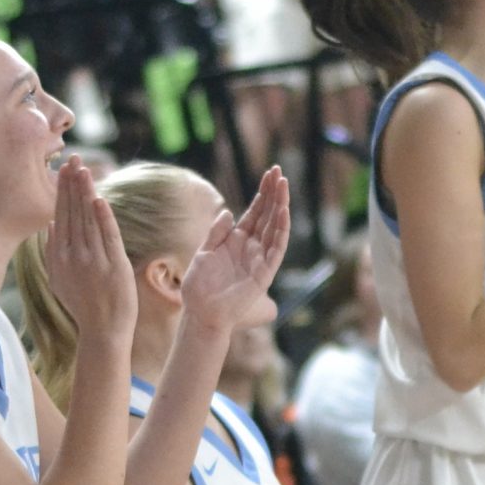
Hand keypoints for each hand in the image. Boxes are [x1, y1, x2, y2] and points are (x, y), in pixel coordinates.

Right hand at [43, 158, 138, 359]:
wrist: (102, 331)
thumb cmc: (83, 306)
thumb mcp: (59, 280)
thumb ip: (53, 252)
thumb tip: (51, 224)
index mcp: (59, 257)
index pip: (61, 215)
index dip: (63, 191)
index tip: (65, 170)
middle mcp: (73, 256)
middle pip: (73, 213)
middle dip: (73, 184)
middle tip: (74, 159)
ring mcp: (93, 261)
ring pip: (88, 220)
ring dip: (86, 193)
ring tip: (85, 170)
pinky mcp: (113, 266)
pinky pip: (107, 236)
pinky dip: (103, 218)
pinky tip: (99, 199)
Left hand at [178, 167, 291, 334]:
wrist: (201, 312)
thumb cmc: (200, 287)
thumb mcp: (203, 253)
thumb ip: (215, 233)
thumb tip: (227, 213)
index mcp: (237, 240)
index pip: (255, 212)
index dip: (263, 193)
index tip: (270, 173)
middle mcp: (252, 247)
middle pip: (267, 215)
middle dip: (274, 193)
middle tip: (280, 172)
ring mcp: (260, 259)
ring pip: (274, 228)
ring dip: (280, 206)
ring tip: (284, 185)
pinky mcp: (264, 273)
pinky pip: (276, 250)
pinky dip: (281, 232)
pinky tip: (283, 213)